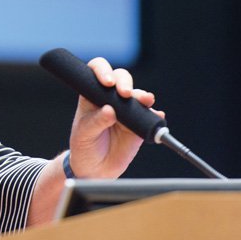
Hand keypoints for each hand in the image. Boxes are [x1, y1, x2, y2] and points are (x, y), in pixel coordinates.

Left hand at [67, 58, 163, 178]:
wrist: (96, 168)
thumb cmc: (84, 145)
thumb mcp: (83, 134)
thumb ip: (95, 122)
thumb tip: (109, 110)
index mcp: (91, 94)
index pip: (96, 72)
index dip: (102, 71)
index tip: (106, 82)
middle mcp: (110, 97)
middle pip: (121, 78)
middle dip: (125, 82)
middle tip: (125, 94)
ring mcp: (127, 109)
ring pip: (138, 95)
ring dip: (143, 96)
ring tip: (145, 101)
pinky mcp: (140, 123)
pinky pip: (150, 116)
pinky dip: (155, 115)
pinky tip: (157, 116)